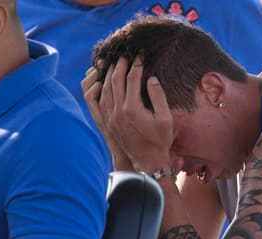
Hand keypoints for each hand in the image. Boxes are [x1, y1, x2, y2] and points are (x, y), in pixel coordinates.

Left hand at [87, 56, 173, 173]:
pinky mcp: (106, 123)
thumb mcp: (166, 118)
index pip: (132, 79)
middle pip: (115, 80)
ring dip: (108, 74)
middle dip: (120, 65)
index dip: (136, 64)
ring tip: (113, 64)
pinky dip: (97, 90)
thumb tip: (150, 79)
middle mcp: (117, 111)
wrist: (148, 162)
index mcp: (132, 108)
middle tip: (124, 54)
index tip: (140, 55)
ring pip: (104, 89)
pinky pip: (96, 102)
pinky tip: (102, 83)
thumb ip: (158, 96)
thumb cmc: (160, 140)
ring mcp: (109, 117)